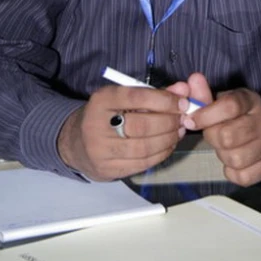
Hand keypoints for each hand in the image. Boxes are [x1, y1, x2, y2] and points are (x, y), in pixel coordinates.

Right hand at [58, 85, 189, 180]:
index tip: (182, 101)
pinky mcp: (107, 169)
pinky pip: (141, 164)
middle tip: (183, 118)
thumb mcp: (123, 97)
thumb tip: (182, 90)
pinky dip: (161, 154)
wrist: (77, 142)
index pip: (136, 97)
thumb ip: (153, 93)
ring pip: (144, 147)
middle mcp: (97, 125)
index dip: (163, 99)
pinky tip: (168, 145)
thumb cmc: (106, 114)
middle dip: (168, 121)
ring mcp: (101, 150)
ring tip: (178, 131)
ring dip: (168, 139)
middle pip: (142, 125)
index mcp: (101, 99)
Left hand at [181, 73, 260, 185]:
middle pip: (228, 136)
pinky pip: (242, 176)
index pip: (229, 106)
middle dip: (212, 137)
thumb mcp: (224, 99)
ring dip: (223, 155)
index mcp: (250, 101)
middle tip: (213, 133)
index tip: (190, 120)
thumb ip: (205, 94)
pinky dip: (232, 172)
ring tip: (225, 147)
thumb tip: (193, 79)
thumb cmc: (239, 114)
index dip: (205, 115)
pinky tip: (234, 160)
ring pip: (235, 158)